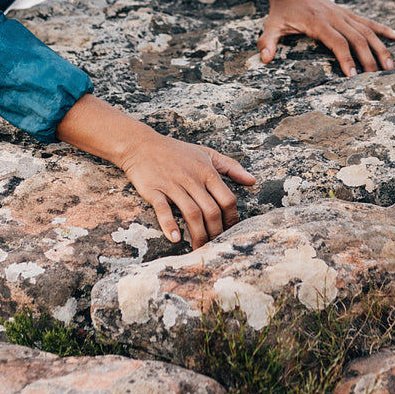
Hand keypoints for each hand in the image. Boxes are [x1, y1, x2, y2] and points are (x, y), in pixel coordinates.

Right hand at [56, 94, 253, 248]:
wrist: (142, 145)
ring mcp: (173, 185)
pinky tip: (176, 238)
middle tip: (216, 246)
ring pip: (191, 213)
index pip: (227, 199)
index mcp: (207, 171)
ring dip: (198, 234)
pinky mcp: (154, 191)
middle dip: (216, 232)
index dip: (232, 219)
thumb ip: (231, 167)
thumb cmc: (176, 151)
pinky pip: (164, 210)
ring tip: (200, 248)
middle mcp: (192, 179)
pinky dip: (170, 225)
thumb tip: (253, 181)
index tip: (231, 232)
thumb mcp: (206, 154)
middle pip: (211, 210)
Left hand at [258, 0, 394, 76]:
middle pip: (357, 38)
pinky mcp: (347, 12)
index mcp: (318, 22)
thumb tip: (265, 58)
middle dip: (368, 58)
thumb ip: (268, 41)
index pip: (337, 42)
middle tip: (377, 77)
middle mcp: (334, 17)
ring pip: (366, 30)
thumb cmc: (282, 8)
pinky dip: (383, 29)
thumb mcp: (271, 24)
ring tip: (390, 65)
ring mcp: (343, 14)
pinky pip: (368, 21)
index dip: (346, 58)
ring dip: (380, 47)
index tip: (353, 75)